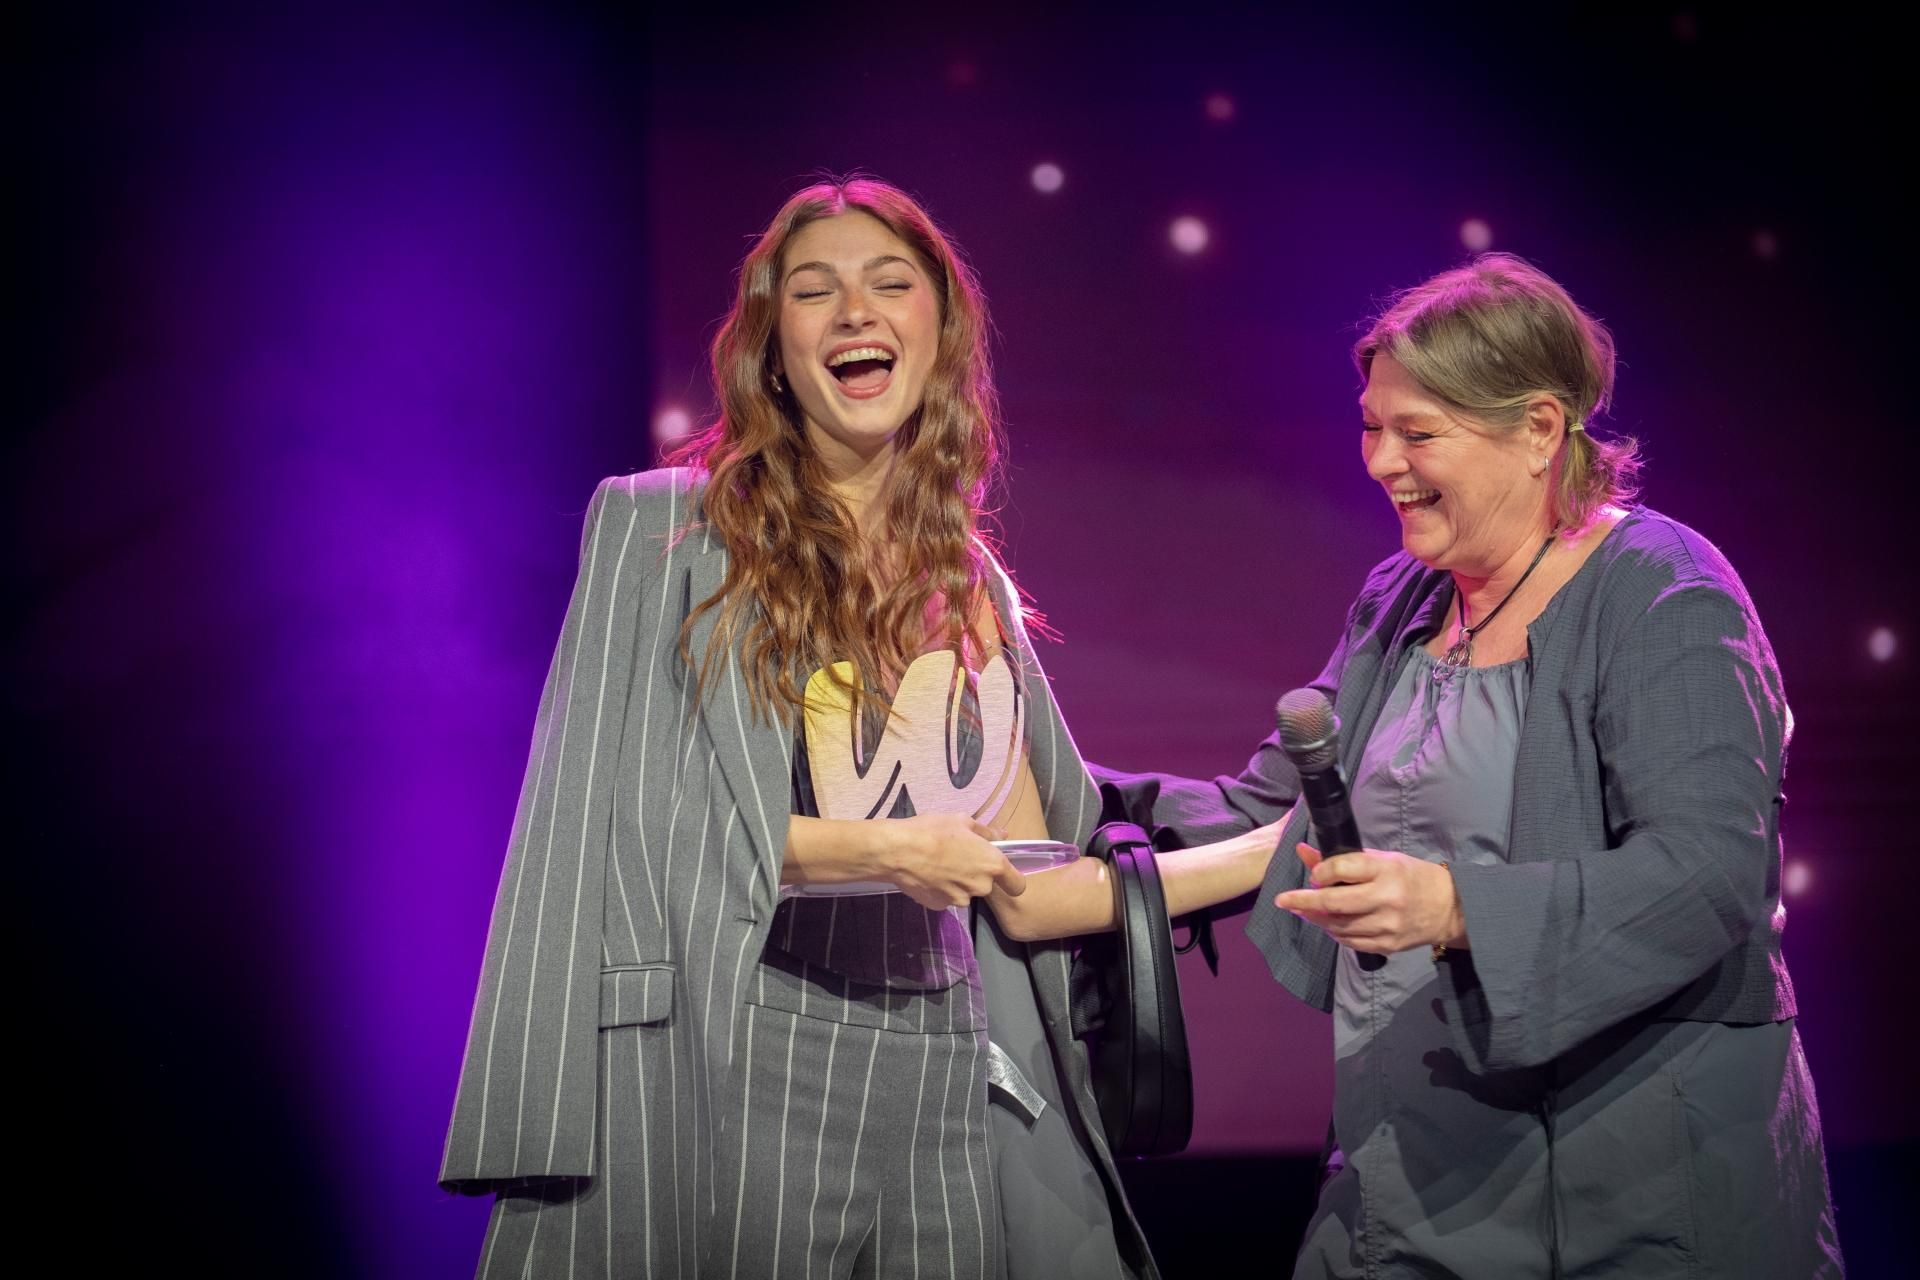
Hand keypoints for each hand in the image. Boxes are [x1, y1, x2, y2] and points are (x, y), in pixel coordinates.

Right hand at [877, 813, 1023, 910]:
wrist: (898, 851)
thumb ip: (986, 832)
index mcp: (992, 864)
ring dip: (958, 882)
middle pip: (986, 886)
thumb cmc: (933, 830)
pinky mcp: (940, 906)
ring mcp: (960, 899)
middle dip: (976, 875)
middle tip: (958, 857)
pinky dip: (941, 889)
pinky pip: (947, 898)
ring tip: (939, 865)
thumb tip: (1002, 836)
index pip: (1017, 885)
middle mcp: (980, 886)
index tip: (1002, 874)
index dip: (1012, 880)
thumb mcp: (962, 821)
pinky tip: (928, 875)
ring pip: (965, 892)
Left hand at [1273, 843, 1464, 954]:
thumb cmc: (1412, 876)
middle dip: (1303, 902)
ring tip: (1303, 911)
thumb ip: (1343, 858)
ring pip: (1338, 926)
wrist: (1450, 908)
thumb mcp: (1382, 859)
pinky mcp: (1387, 946)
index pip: (1343, 868)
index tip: (1313, 873)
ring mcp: (1387, 925)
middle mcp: (1386, 899)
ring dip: (1315, 919)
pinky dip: (1334, 932)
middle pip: (1334, 903)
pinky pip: (1350, 942)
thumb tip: (1303, 851)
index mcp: (1386, 870)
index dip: (1321, 870)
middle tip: (1283, 900)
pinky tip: (1328, 924)